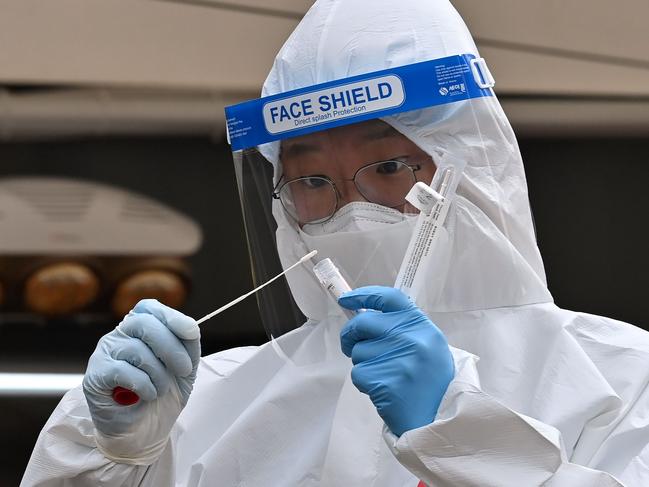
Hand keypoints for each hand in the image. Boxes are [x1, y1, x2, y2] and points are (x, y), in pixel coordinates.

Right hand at [82, 299, 199, 463]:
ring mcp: (103, 354)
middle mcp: (118, 336)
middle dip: (170, 347)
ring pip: (136, 350)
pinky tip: (148, 395)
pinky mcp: (94, 377)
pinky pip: (122, 371)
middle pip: (143, 323)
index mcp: (138, 329)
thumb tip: (191, 327)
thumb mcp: (184, 368)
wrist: (144, 432)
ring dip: (158, 373)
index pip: (148, 307)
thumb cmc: (163, 395)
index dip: (170, 316)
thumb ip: (188, 345)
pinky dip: (143, 385)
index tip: (192, 332)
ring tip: (161, 389)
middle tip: (185, 370)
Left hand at [339, 286, 453, 436]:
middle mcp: (411, 338)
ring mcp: (396, 359)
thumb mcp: (428, 346)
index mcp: (422, 326)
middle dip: (350, 333)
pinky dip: (364, 381)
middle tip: (350, 343)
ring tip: (383, 374)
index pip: (389, 298)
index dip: (364, 294)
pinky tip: (382, 388)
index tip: (347, 299)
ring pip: (358, 350)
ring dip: (363, 362)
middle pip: (364, 323)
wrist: (438, 420)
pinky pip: (358, 373)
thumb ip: (401, 328)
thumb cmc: (430, 382)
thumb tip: (364, 315)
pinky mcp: (382, 381)